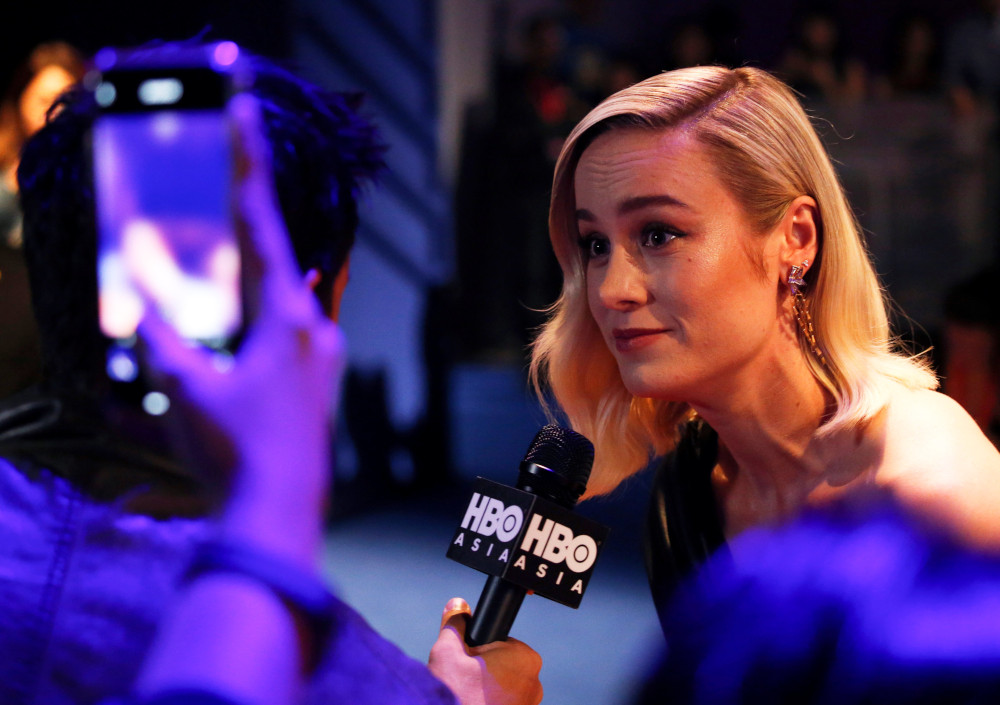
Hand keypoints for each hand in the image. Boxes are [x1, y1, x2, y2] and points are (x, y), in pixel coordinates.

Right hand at [137, 93, 344, 564]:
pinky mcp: (319, 378)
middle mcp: (312, 326)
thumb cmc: (236, 451)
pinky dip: (270, 307)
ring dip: (259, 267)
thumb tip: (142, 308)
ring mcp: (322, 353)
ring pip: (288, 290)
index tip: (246, 110)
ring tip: (233, 247)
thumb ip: (163, 343)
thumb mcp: (187, 393)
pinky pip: (295, 324)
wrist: (282, 512)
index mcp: (284, 316)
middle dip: (251, 214)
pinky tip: (256, 311)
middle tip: (234, 169)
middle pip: (278, 252)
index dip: (248, 164)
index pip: (259, 224)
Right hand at [428, 598, 542, 704]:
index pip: (499, 643)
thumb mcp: (448, 652)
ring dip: (487, 691)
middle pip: (502, 666)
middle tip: (464, 683)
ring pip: (504, 688)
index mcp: (525, 657)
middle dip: (483, 672)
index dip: (478, 650)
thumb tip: (458, 604)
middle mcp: (536, 681)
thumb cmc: (456, 694)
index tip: (467, 663)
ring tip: (469, 697)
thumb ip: (454, 624)